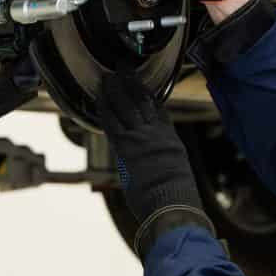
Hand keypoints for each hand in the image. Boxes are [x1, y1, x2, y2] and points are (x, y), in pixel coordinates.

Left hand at [95, 73, 214, 255]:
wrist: (172, 205)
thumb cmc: (175, 200)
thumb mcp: (175, 175)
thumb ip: (163, 164)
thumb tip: (154, 169)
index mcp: (171, 140)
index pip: (159, 111)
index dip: (149, 95)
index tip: (141, 84)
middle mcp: (156, 135)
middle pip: (142, 103)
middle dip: (131, 85)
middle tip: (122, 70)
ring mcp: (141, 139)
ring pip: (126, 108)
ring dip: (116, 91)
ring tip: (108, 77)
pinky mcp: (126, 147)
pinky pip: (112, 123)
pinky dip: (105, 109)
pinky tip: (99, 99)